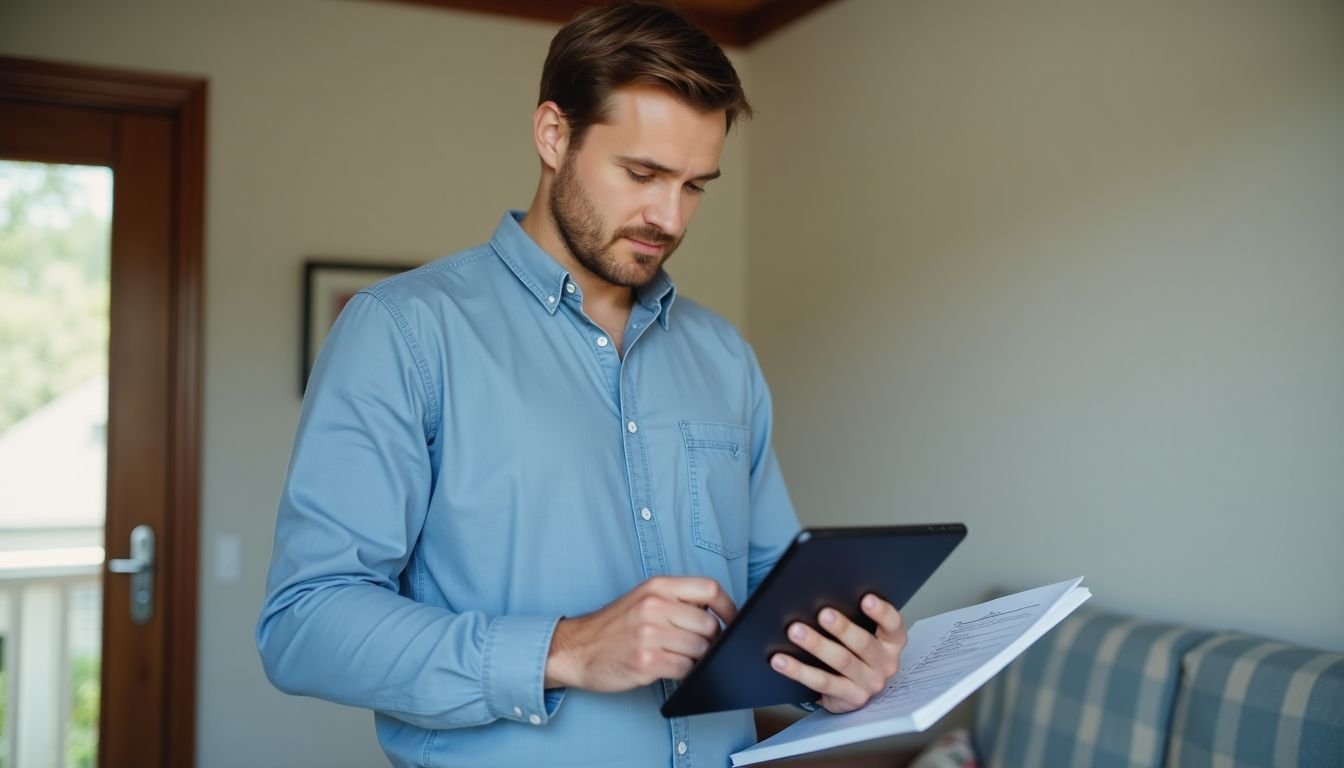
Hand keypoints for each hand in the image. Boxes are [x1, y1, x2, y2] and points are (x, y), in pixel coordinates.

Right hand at [544, 576, 736, 691]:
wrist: (575, 649)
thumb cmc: (614, 627)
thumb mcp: (643, 599)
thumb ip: (677, 601)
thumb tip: (719, 615)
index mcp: (657, 587)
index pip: (710, 589)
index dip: (729, 608)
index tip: (732, 622)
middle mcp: (654, 606)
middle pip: (709, 624)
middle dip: (712, 641)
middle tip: (702, 647)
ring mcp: (649, 634)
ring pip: (700, 649)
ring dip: (697, 659)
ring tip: (681, 658)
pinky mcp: (645, 662)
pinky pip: (685, 670)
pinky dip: (685, 673)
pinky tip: (671, 669)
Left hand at [769, 593, 906, 712]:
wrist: (856, 690)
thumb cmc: (858, 652)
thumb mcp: (865, 634)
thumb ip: (855, 617)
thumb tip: (822, 594)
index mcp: (892, 643)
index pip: (893, 625)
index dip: (881, 612)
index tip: (866, 598)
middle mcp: (884, 663)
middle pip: (864, 643)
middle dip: (842, 628)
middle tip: (822, 613)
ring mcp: (868, 683)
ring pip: (841, 661)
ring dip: (817, 644)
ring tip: (795, 631)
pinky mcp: (850, 698)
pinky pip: (821, 682)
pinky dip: (798, 670)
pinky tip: (780, 660)